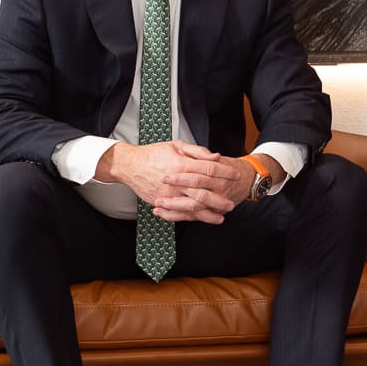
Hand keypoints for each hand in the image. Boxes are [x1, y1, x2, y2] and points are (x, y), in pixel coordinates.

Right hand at [97, 141, 246, 223]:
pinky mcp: (162, 202)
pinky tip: (202, 219)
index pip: (209, 169)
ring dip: (208, 213)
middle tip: (232, 203)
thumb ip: (198, 152)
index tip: (235, 176)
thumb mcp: (177, 145)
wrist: (130, 165)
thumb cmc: (154, 153)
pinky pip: (179, 213)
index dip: (225, 173)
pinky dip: (192, 218)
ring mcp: (168, 193)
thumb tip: (216, 157)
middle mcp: (176, 181)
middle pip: (203, 192)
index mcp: (182, 164)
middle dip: (220, 199)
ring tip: (221, 216)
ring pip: (193, 206)